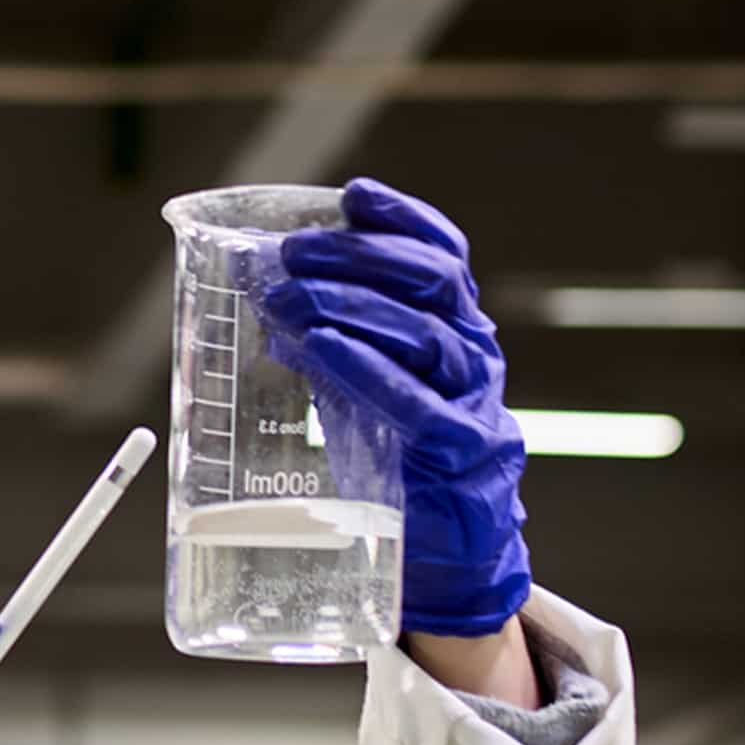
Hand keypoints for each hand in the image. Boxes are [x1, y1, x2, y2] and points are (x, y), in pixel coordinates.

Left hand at [268, 177, 530, 636]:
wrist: (444, 547)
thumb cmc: (399, 459)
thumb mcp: (362, 387)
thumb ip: (329, 344)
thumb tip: (268, 298)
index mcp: (454, 329)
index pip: (443, 256)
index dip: (404, 220)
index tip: (355, 196)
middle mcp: (473, 353)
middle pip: (430, 282)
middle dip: (358, 256)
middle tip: (294, 253)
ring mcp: (475, 400)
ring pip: (424, 333)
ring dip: (350, 305)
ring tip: (289, 297)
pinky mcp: (464, 452)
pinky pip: (419, 403)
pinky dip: (367, 369)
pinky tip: (322, 347)